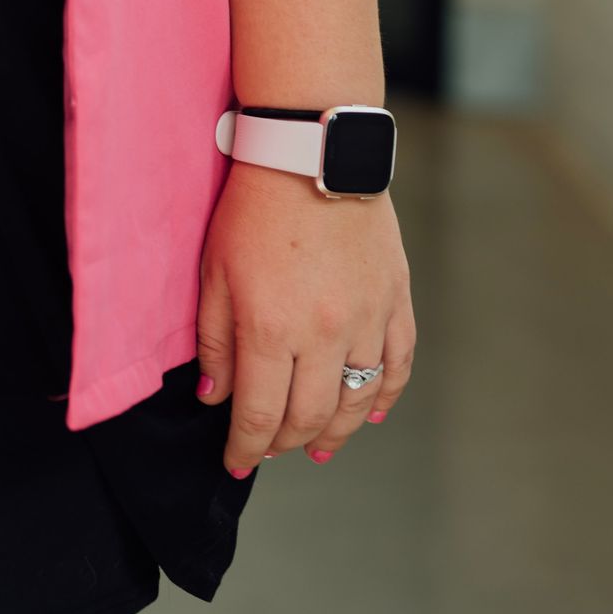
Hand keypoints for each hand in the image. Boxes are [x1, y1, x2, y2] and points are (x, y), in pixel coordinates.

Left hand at [195, 160, 416, 475]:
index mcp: (270, 328)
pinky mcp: (395, 300)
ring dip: (335, 433)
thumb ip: (214, 341)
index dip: (246, 447)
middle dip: (284, 442)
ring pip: (357, 401)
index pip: (259, 414)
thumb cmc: (253, 208)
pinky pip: (397, 365)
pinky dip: (385, 397)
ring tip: (316, 447)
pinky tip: (370, 413)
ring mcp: (367, 319)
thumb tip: (215, 396)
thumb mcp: (214, 271)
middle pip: (310, 417)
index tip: (235, 461)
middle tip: (269, 450)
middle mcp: (324, 334)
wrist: (312, 152)